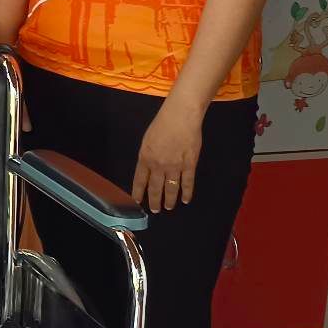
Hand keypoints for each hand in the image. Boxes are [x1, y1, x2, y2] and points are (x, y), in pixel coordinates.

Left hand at [132, 96, 203, 211]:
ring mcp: (174, 166)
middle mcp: (158, 165)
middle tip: (155, 210)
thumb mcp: (147, 140)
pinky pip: (188, 183)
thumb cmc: (162, 124)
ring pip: (171, 189)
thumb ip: (147, 156)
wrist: (180, 117)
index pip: (140, 180)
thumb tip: (147, 169)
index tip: (137, 201)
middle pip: (155, 188)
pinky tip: (186, 199)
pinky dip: (187, 193)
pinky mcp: (189, 165)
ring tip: (168, 207)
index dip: (138, 192)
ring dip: (169, 200)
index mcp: (145, 158)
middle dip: (154, 201)